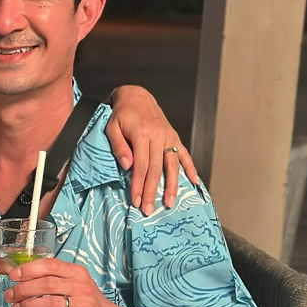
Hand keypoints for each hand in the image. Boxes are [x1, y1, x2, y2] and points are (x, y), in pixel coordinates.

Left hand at [4, 257, 133, 306]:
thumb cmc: (87, 303)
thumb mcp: (74, 284)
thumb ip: (53, 278)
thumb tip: (21, 276)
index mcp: (76, 272)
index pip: (50, 265)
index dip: (29, 270)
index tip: (13, 275)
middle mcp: (81, 286)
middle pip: (47, 284)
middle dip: (23, 290)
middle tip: (10, 296)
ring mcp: (84, 305)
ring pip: (51, 303)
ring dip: (29, 306)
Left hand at [106, 86, 198, 214]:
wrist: (136, 97)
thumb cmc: (121, 115)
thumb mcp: (112, 128)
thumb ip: (119, 147)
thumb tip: (127, 166)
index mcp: (142, 133)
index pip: (141, 166)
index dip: (138, 185)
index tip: (135, 201)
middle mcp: (158, 135)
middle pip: (156, 169)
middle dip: (152, 191)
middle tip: (148, 209)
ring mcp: (169, 136)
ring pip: (172, 165)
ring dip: (171, 186)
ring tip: (169, 203)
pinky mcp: (174, 137)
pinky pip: (184, 154)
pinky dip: (190, 168)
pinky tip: (194, 181)